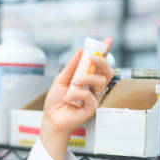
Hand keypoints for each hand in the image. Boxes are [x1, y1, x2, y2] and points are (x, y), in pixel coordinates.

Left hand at [40, 38, 113, 159]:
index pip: (98, 63)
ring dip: (86, 78)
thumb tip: (80, 51)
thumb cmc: (55, 101)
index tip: (108, 41)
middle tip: (92, 57)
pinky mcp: (93, 107)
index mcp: (86, 78)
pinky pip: (90, 95)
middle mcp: (92, 86)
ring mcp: (94, 96)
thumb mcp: (60, 80)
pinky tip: (69, 98)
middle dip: (101, 61)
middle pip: (106, 71)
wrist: (51, 118)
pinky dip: (77, 94)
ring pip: (101, 81)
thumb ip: (71, 66)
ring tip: (73, 82)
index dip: (104, 52)